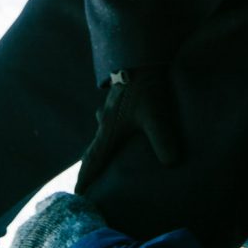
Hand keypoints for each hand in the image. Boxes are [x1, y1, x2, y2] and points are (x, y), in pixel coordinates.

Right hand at [76, 67, 182, 192]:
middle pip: (96, 146)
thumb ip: (162, 139)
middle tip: (90, 177)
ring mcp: (112, 106)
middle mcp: (107, 119)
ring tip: (111, 150)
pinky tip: (126, 121)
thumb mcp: (155, 114)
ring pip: (104, 128)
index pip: (94, 159)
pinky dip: (117, 124)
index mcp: (109, 129)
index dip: (86, 177)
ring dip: (105, 141)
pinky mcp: (121, 94)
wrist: (140, 53)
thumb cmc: (144, 85)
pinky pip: (114, 115)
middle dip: (93, 163)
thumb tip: (171, 163)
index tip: (77, 193)